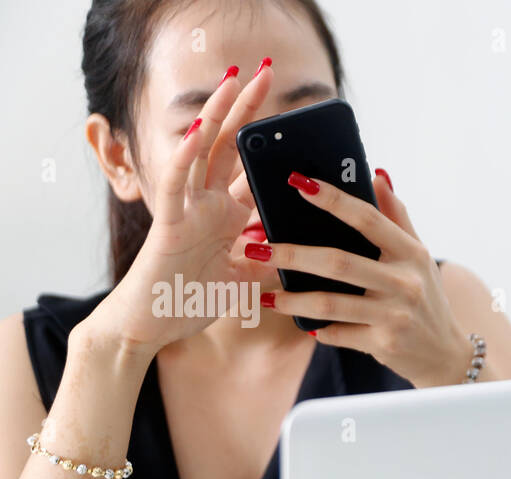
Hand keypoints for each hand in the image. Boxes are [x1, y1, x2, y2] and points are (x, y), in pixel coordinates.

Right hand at [85, 61, 275, 356]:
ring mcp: (188, 208)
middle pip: (232, 146)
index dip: (272, 144)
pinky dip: (185, 156)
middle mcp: (209, 204)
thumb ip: (272, 263)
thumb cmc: (191, 302)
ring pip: (203, 151)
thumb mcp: (246, 282)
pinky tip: (198, 131)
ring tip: (233, 78)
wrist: (151, 326)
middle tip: (266, 69)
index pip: (255, 170)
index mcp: (228, 216)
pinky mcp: (169, 222)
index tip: (297, 118)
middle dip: (248, 109)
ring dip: (219, 114)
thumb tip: (307, 254)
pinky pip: (176, 182)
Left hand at [249, 172, 472, 386]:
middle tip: (256, 248)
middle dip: (292, 254)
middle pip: (339, 262)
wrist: (445, 353)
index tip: (298, 183)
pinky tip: (303, 323)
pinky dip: (318, 328)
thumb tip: (377, 176)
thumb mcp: (419, 257)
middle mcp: (404, 282)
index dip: (332, 198)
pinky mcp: (384, 343)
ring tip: (266, 296)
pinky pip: (338, 333)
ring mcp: (394, 315)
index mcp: (410, 253)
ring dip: (292, 300)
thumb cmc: (426, 299)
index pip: (368, 218)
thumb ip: (397, 217)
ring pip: (331, 303)